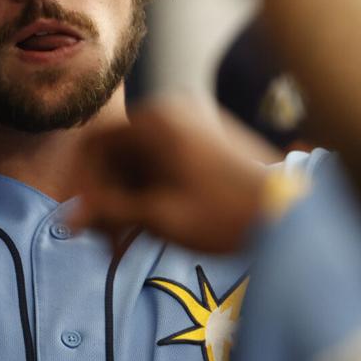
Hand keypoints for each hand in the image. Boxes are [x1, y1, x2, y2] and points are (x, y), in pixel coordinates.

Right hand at [68, 97, 272, 252]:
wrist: (290, 214)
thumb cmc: (223, 215)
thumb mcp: (159, 216)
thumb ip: (109, 212)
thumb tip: (69, 219)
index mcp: (156, 122)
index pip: (95, 145)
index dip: (81, 184)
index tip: (82, 220)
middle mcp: (171, 114)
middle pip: (118, 156)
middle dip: (106, 200)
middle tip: (105, 243)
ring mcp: (192, 127)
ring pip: (140, 164)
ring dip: (128, 203)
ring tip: (126, 246)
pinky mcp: (207, 143)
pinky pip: (164, 165)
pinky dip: (152, 194)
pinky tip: (150, 230)